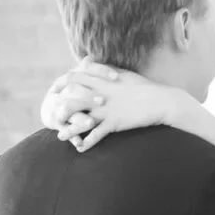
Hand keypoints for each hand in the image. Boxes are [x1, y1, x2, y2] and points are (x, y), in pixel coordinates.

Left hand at [40, 58, 195, 151]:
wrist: (161, 100)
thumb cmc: (145, 87)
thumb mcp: (124, 74)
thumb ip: (107, 70)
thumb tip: (96, 65)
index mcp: (102, 80)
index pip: (73, 77)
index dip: (61, 83)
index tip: (55, 90)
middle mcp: (100, 94)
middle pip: (70, 98)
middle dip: (59, 107)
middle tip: (53, 115)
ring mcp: (106, 110)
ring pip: (79, 119)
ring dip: (69, 129)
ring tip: (61, 136)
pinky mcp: (114, 123)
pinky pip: (96, 135)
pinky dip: (87, 143)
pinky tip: (80, 149)